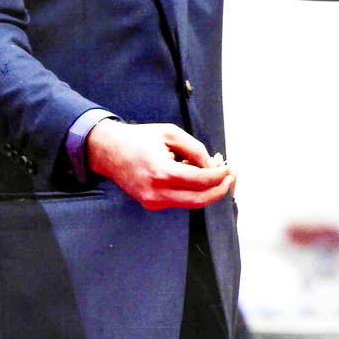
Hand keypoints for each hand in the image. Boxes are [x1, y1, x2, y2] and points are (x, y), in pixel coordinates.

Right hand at [86, 119, 235, 210]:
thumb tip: (213, 166)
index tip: (229, 167)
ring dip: (207, 189)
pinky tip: (192, 174)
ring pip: (191, 203)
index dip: (220, 175)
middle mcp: (156, 192)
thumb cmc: (139, 139)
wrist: (108, 151)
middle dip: (220, 189)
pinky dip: (192, 190)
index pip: (201, 181)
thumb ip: (196, 149)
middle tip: (230, 177)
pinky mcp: (151, 204)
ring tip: (212, 171)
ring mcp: (153, 202)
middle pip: (200, 200)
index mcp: (161, 172)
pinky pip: (179, 200)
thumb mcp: (171, 133)